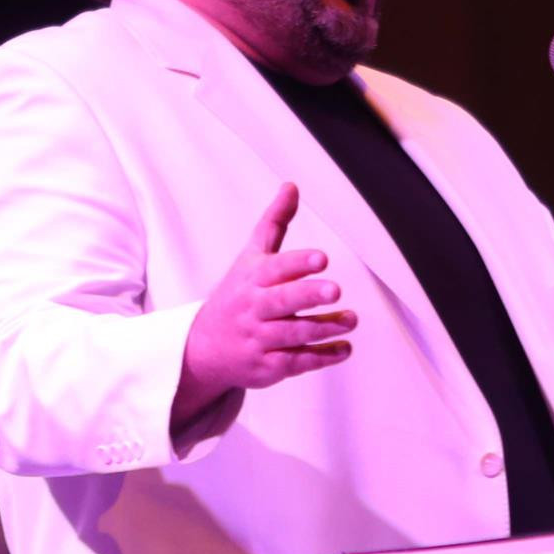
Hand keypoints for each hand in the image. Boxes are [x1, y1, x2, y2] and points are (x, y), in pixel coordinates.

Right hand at [172, 184, 354, 427]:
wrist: (203, 346)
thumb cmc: (237, 294)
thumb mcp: (250, 257)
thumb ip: (274, 223)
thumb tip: (292, 185)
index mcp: (252, 278)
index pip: (275, 268)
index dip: (298, 263)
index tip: (321, 258)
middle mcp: (254, 308)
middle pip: (281, 302)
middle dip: (308, 296)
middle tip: (335, 290)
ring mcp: (259, 339)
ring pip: (293, 334)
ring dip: (324, 327)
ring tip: (350, 320)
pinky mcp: (266, 367)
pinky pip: (296, 363)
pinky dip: (321, 357)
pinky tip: (343, 348)